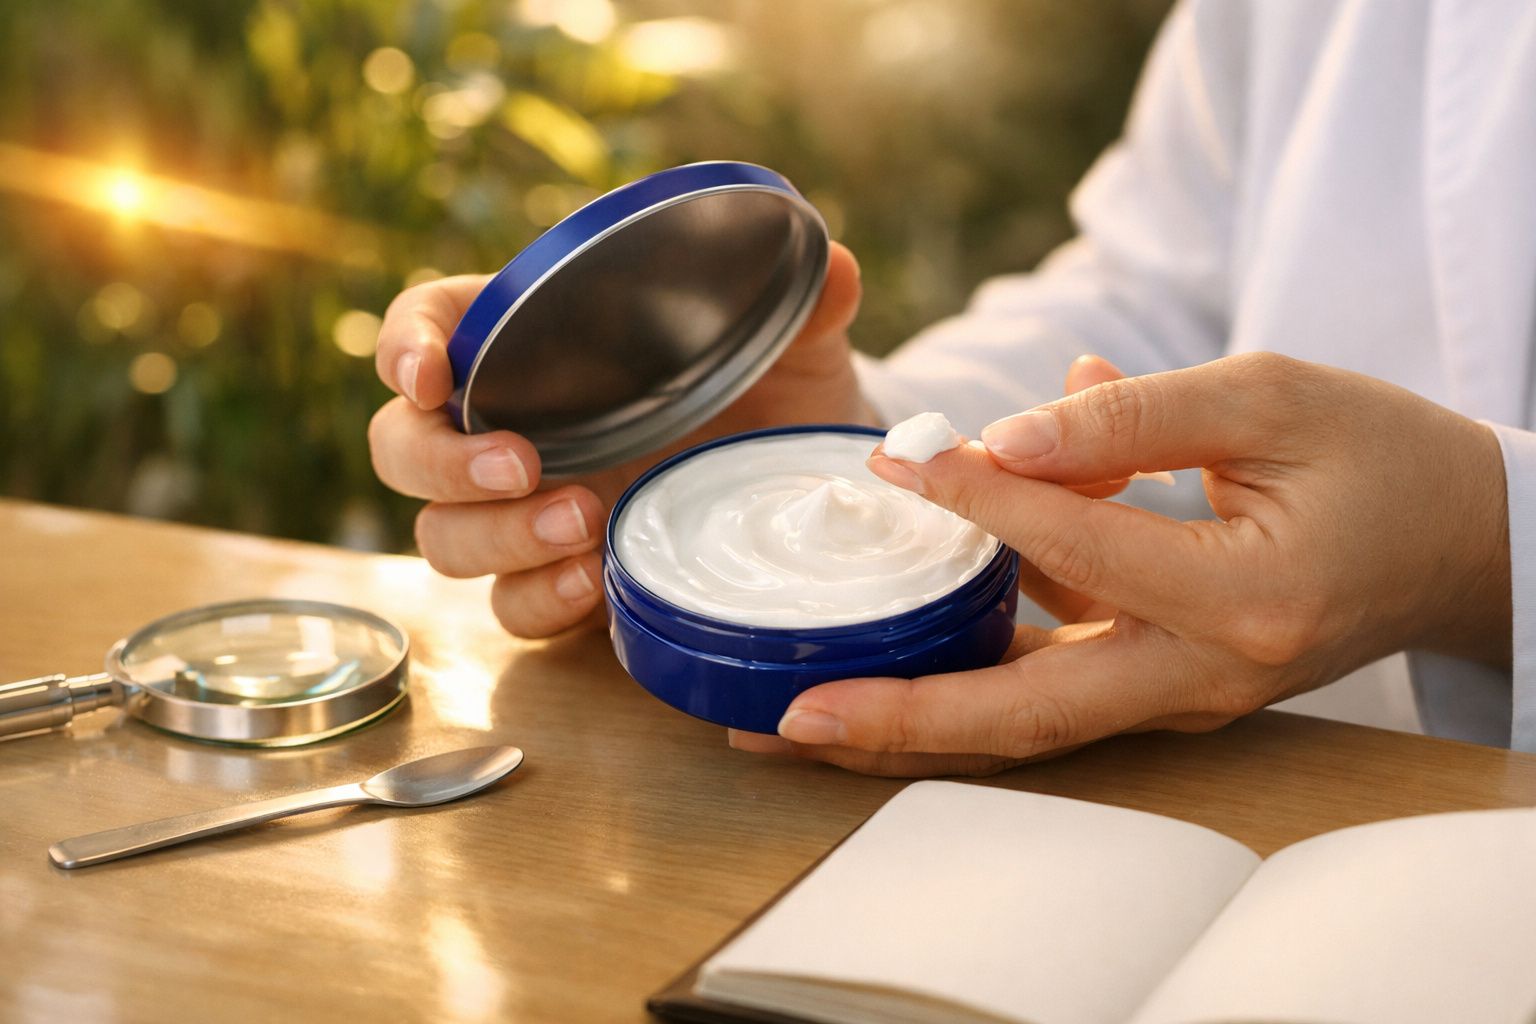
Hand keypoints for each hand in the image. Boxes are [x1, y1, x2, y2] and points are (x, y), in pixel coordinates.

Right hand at [368, 243, 868, 637]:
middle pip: (404, 450)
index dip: (406, 343)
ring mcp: (528, 513)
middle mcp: (514, 429)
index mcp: (535, 346)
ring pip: (445, 539)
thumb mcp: (793, 346)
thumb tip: (835, 265)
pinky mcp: (562, 583)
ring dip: (497, 537)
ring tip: (587, 525)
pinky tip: (596, 583)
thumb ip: (805, 305)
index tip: (429, 372)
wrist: (800, 479)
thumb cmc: (773, 390)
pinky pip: (513, 608)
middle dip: (442, 461)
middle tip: (521, 463)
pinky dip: (540, 600)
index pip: (430, 324)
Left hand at [734, 353, 1510, 775]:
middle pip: (1029, 715)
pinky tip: (882, 660)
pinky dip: (965, 679)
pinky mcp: (1161, 687)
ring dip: (911, 723)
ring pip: (1026, 724)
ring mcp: (1180, 696)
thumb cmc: (1378, 457)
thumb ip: (1136, 412)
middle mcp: (1204, 676)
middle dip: (901, 720)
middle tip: (786, 721)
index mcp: (1244, 598)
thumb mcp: (1270, 397)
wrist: (1457, 540)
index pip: (1079, 546)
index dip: (977, 498)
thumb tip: (1006, 427)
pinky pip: (1050, 692)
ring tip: (800, 721)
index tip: (894, 458)